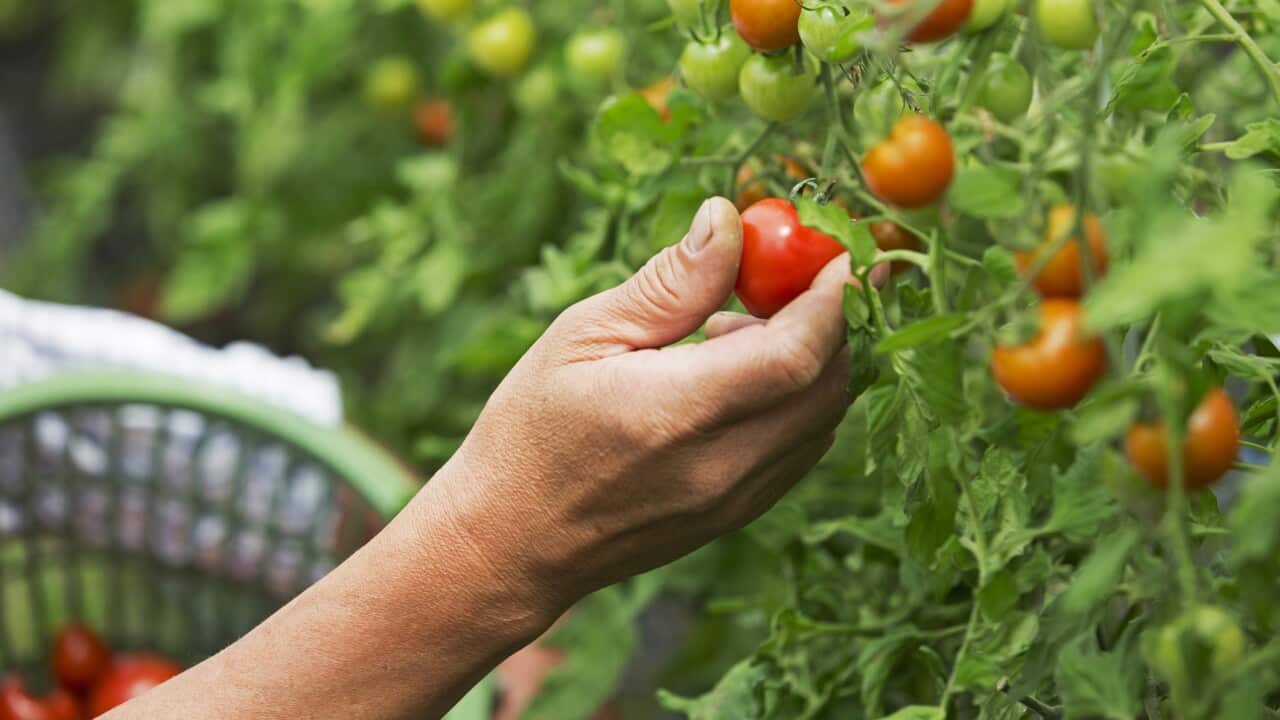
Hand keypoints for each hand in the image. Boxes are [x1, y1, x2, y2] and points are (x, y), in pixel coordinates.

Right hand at [423, 197, 876, 621]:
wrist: (513, 541)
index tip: (836, 250)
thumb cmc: (531, 430)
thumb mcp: (583, 336)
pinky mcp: (739, 514)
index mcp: (675, 412)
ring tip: (739, 326)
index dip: (832, 297)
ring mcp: (736, 499)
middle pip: (826, 383)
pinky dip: (799, 397)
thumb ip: (670, 284)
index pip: (795, 353)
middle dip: (832, 318)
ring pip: (824, 417)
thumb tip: (729, 220)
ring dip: (815, 357)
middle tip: (794, 271)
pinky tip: (740, 373)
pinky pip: (803, 446)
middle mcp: (721, 466)